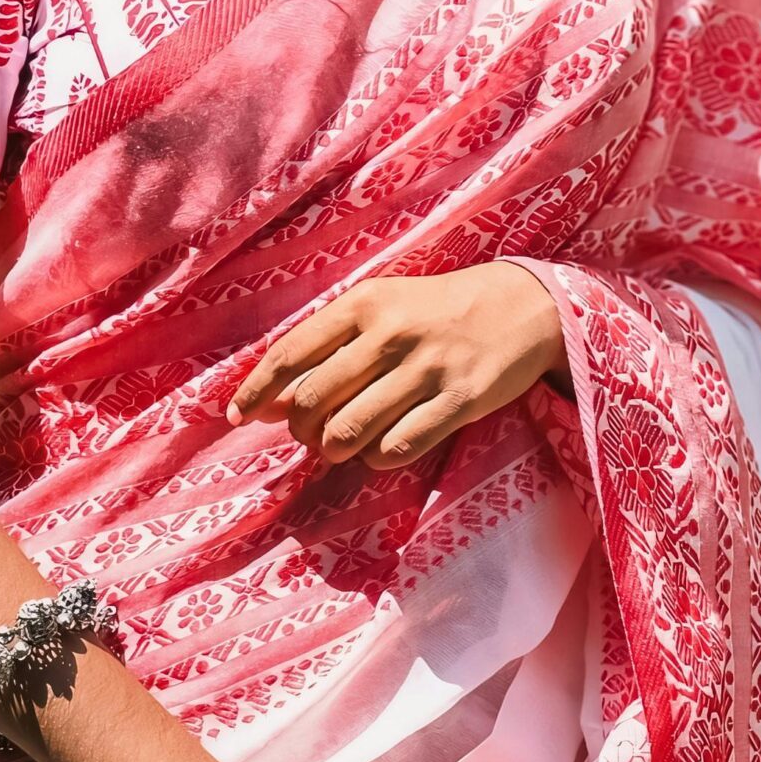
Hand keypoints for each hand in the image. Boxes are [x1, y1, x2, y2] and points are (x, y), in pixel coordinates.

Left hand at [229, 261, 567, 469]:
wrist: (524, 306)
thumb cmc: (438, 309)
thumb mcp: (383, 305)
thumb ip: (330, 343)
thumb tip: (272, 399)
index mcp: (365, 303)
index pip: (291, 354)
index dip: (256, 391)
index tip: (237, 416)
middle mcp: (393, 333)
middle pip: (315, 401)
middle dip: (302, 429)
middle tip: (311, 434)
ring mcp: (428, 367)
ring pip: (351, 431)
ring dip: (335, 449)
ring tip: (341, 445)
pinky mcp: (461, 400)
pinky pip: (397, 448)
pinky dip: (376, 458)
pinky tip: (381, 448)